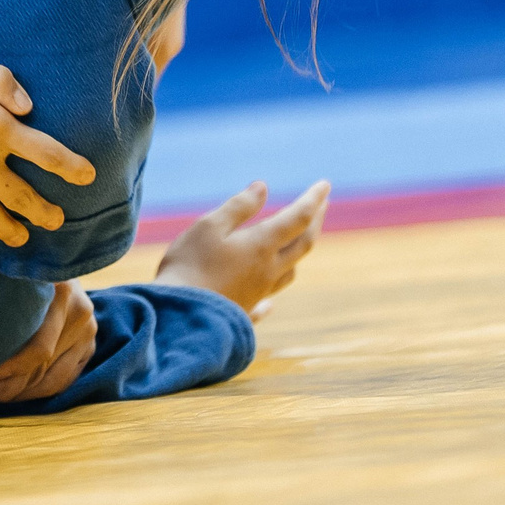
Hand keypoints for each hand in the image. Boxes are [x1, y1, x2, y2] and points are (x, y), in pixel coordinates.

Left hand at [0, 280, 96, 401]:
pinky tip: (10, 395)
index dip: (13, 368)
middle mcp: (82, 316)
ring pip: (53, 382)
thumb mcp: (12, 276)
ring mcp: (89, 334)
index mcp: (63, 295)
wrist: (55, 258)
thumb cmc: (21, 268)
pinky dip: (35, 392)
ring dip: (19, 395)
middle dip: (7, 387)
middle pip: (44, 369)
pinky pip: (63, 381)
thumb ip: (1, 300)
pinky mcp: (89, 348)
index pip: (40, 349)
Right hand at [159, 179, 328, 318]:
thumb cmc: (189, 266)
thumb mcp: (209, 227)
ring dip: (298, 253)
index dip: (314, 199)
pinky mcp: (244, 313)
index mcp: (261, 245)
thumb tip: (262, 188)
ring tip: (296, 243)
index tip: (325, 184)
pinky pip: (266, 302)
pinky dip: (272, 295)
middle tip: (322, 205)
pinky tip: (269, 303)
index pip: (298, 218)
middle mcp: (268, 270)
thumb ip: (238, 207)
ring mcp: (258, 294)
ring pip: (290, 272)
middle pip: (303, 245)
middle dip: (315, 222)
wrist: (180, 319)